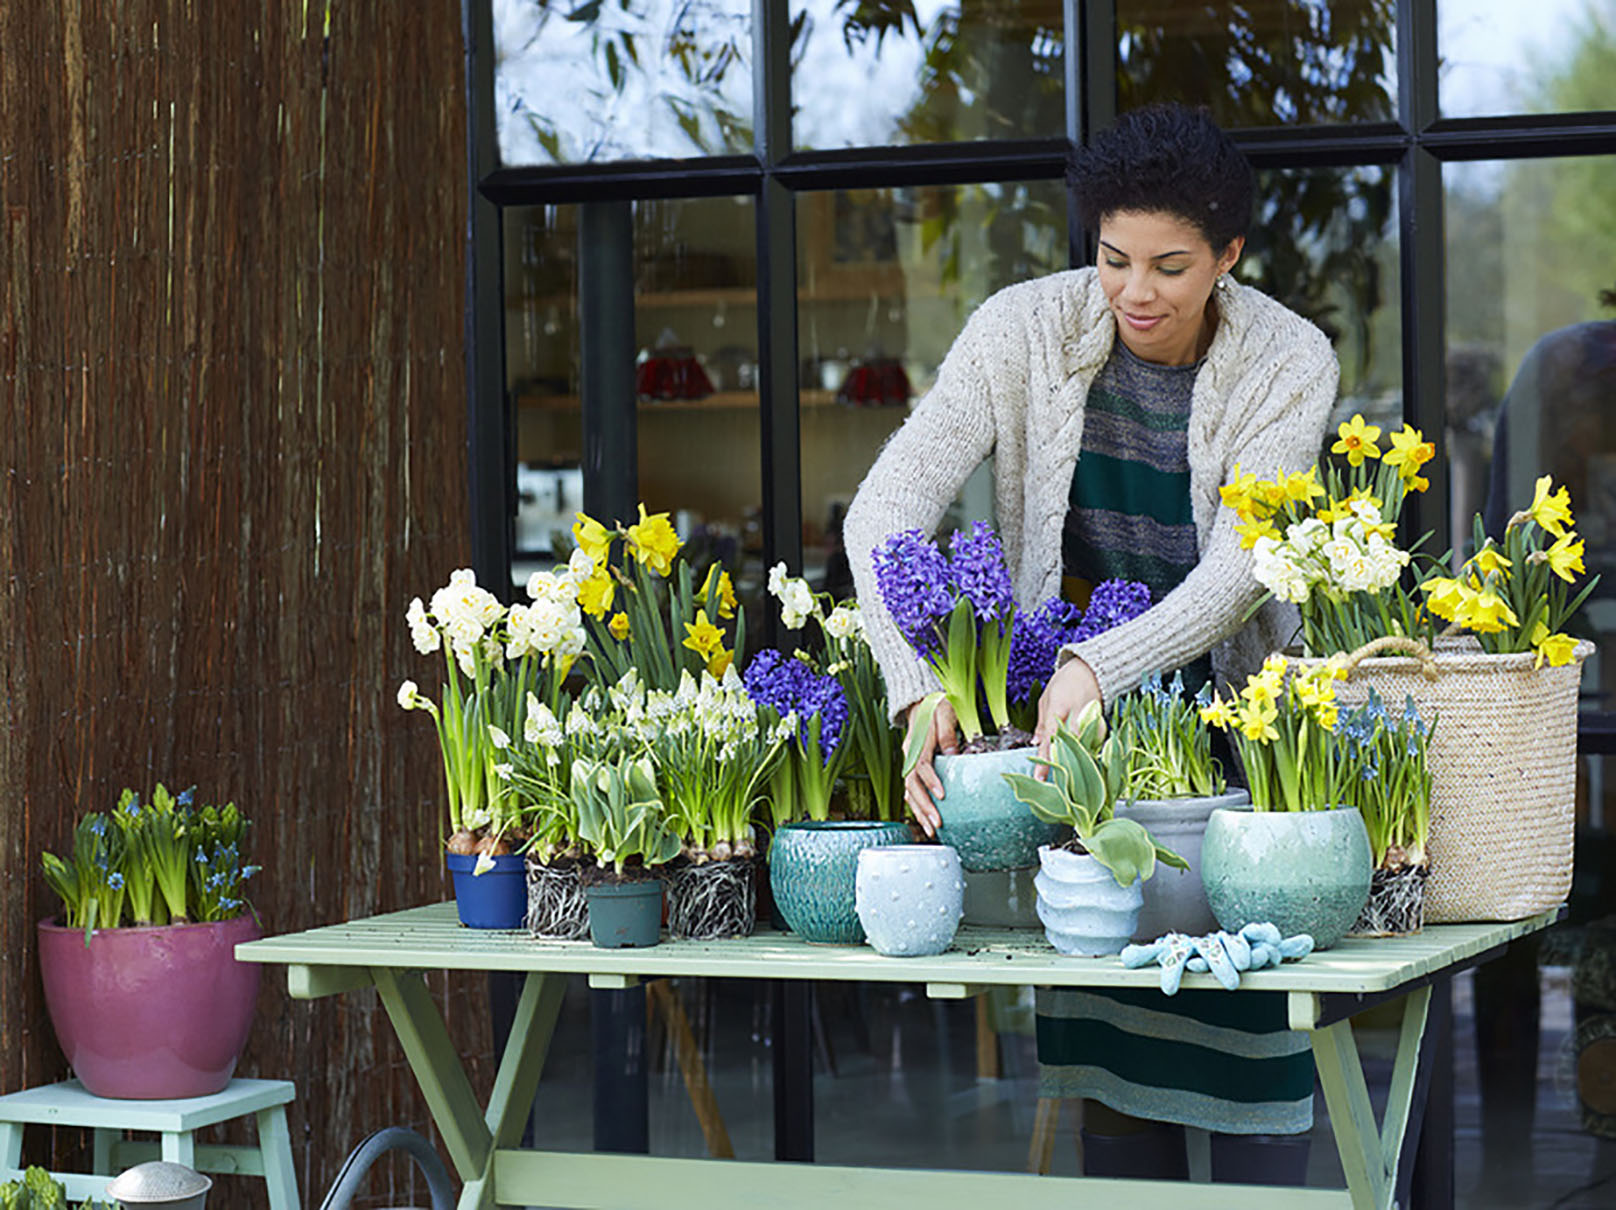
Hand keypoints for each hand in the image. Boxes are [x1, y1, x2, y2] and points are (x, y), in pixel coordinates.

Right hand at [902, 698, 958, 836]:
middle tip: (937, 823)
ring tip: (932, 830)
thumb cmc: (937, 706)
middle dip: (924, 806)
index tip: (942, 796)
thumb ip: (948, 733)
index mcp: (918, 742)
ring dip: (919, 811)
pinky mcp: (913, 767)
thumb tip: (954, 753)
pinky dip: (917, 806)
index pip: (921, 766)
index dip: (930, 782)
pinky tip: (926, 820)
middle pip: (911, 784)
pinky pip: (911, 790)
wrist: (921, 701)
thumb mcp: (946, 713)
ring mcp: (909, 761)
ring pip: (909, 791)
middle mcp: (909, 754)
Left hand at [1033, 657, 1101, 778]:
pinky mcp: (1103, 728)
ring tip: (1066, 784)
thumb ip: (1042, 724)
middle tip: (1052, 786)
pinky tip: (1080, 769)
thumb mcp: (1046, 699)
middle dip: (1061, 766)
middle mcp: (1078, 716)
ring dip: (1074, 765)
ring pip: (1083, 750)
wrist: (1093, 671)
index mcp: (1060, 707)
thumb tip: (1035, 744)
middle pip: (1070, 748)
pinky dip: (1085, 757)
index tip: (1040, 777)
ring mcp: (1093, 723)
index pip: (1051, 738)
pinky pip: (1093, 747)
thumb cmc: (1066, 683)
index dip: (1045, 759)